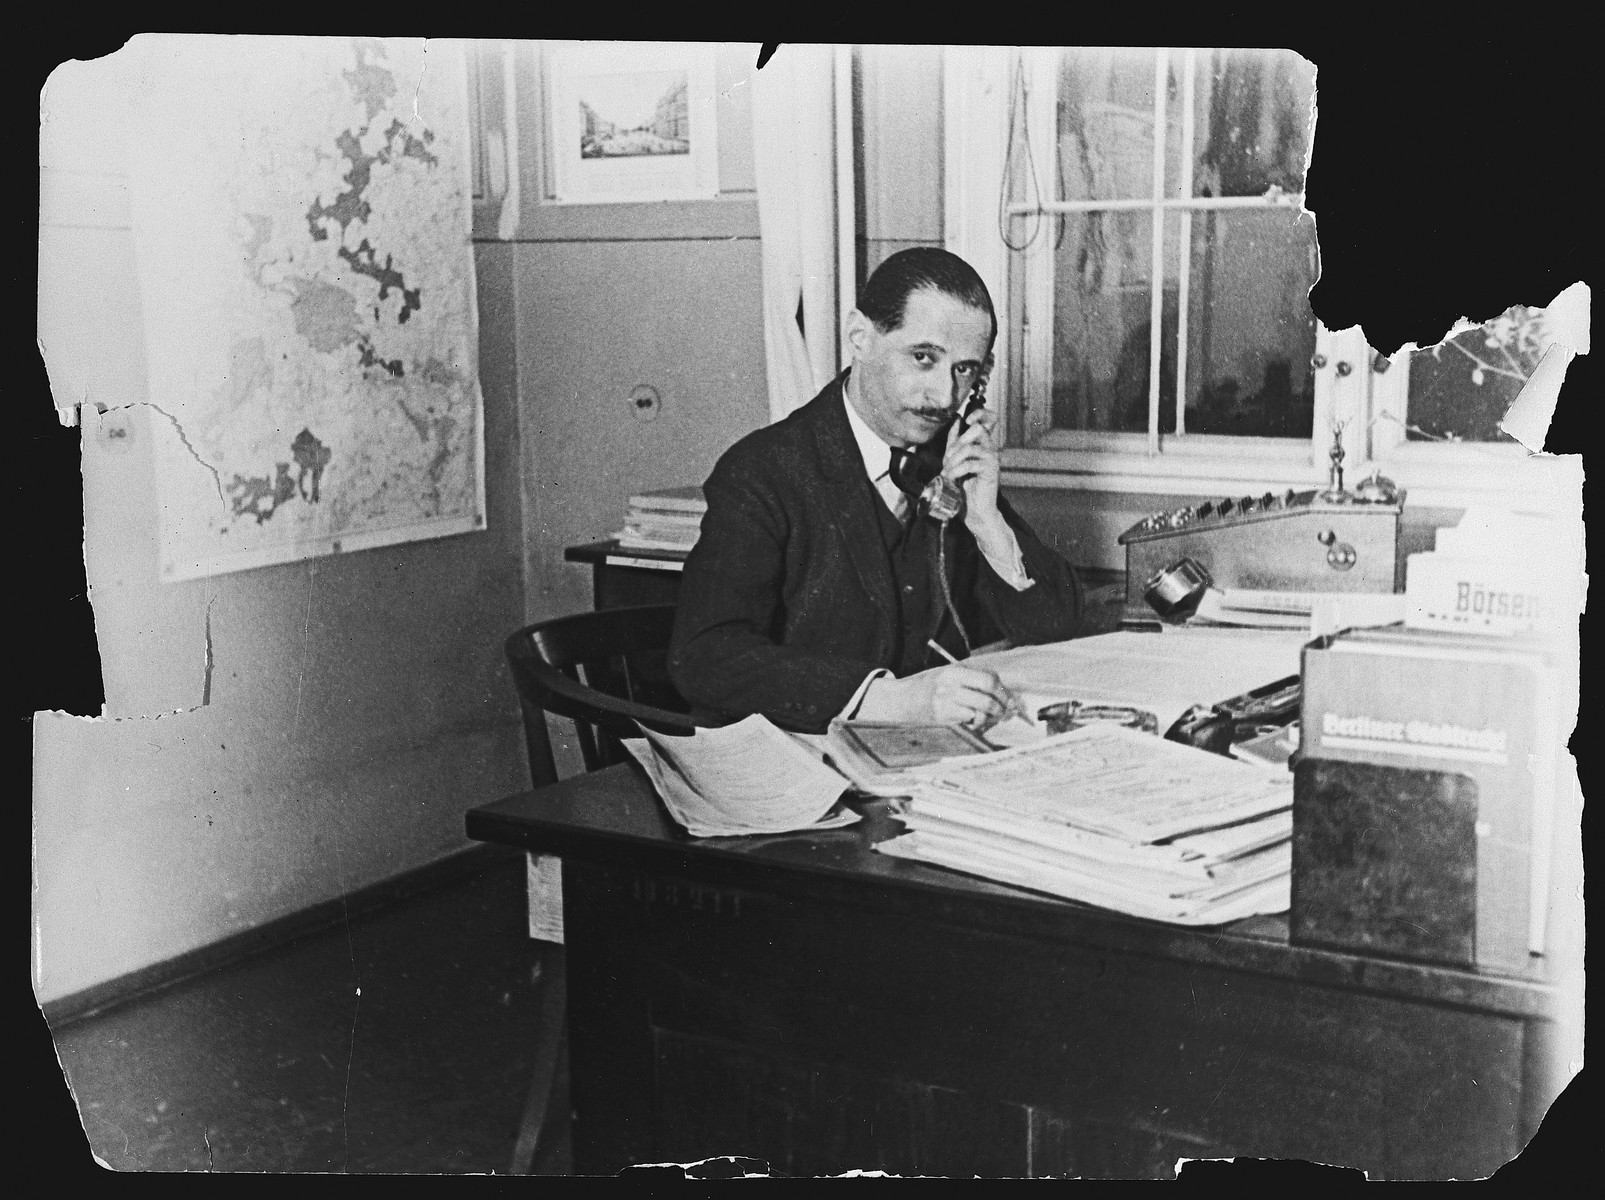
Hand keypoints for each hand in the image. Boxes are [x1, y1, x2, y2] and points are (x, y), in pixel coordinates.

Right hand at [856, 663, 1011, 730]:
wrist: (902, 700)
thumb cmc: (930, 688)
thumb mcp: (949, 675)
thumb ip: (973, 681)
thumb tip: (1004, 694)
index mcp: (954, 671)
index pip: (989, 678)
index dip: (1003, 690)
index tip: (1008, 698)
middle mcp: (951, 685)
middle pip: (989, 695)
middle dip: (1002, 705)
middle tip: (1004, 711)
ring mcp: (947, 701)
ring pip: (983, 710)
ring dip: (991, 717)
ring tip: (989, 717)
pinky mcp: (944, 716)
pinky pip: (971, 721)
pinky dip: (977, 723)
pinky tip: (971, 722)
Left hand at [942, 409, 1006, 542]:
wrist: (975, 511)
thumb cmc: (965, 488)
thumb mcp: (955, 461)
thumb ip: (955, 442)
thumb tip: (956, 422)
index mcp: (983, 444)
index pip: (989, 418)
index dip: (979, 413)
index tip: (965, 421)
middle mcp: (990, 448)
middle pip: (979, 429)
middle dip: (958, 442)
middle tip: (949, 459)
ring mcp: (992, 459)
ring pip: (970, 447)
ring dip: (953, 459)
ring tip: (948, 472)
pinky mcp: (991, 470)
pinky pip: (970, 463)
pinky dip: (957, 470)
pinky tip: (952, 478)